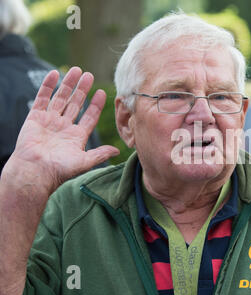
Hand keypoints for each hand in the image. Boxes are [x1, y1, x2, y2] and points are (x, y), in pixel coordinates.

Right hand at [6, 67, 119, 192]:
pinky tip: (54, 74)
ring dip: (68, 84)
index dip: (96, 105)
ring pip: (61, 98)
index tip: (102, 93)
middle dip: (83, 90)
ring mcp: (50, 121)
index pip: (89, 116)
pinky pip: (42, 98)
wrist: (35, 171)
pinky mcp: (35, 117)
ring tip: (76, 70)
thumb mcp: (85, 161)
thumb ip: (100, 154)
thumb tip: (118, 151)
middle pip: (75, 104)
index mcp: (77, 136)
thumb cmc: (59, 170)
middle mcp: (64, 127)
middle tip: (89, 75)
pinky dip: (48, 86)